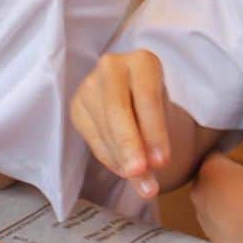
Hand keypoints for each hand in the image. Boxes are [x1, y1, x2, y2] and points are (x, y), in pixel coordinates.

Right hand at [71, 51, 170, 198]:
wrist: (134, 100)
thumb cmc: (155, 107)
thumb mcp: (165, 117)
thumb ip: (157, 142)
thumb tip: (145, 179)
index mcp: (142, 61)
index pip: (147, 97)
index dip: (154, 131)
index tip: (162, 162)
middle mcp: (112, 66)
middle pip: (118, 109)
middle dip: (129, 144)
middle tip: (140, 172)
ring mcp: (89, 84)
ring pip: (103, 125)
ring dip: (120, 158)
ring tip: (139, 181)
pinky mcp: (76, 104)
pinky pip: (91, 137)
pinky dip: (109, 158)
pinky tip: (123, 169)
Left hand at [191, 152, 242, 242]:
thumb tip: (242, 177)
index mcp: (210, 168)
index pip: (213, 157)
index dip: (226, 161)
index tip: (236, 166)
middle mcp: (198, 188)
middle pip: (205, 181)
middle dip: (219, 183)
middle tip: (239, 188)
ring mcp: (200, 212)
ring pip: (207, 203)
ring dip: (219, 203)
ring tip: (242, 209)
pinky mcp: (207, 232)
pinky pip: (213, 222)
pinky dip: (222, 222)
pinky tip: (240, 225)